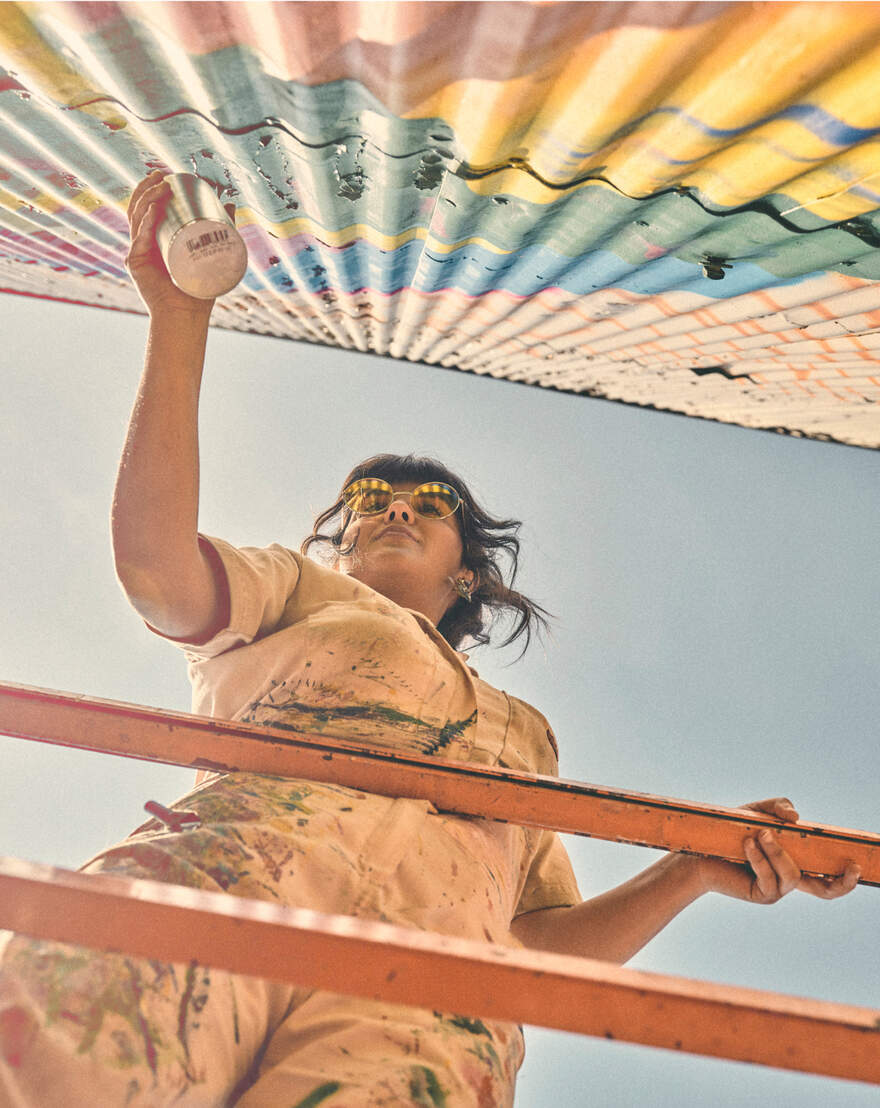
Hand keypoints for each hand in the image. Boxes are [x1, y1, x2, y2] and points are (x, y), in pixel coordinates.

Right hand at [125, 170, 214, 317]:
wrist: (185, 316)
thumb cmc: (198, 289)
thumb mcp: (211, 253)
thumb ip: (221, 228)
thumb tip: (230, 201)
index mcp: (154, 240)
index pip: (148, 208)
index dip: (153, 189)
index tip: (169, 176)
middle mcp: (142, 244)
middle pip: (138, 207)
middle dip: (147, 187)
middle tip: (163, 175)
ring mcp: (137, 253)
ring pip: (137, 217)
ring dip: (148, 197)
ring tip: (163, 185)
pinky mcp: (135, 264)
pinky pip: (139, 237)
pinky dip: (147, 221)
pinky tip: (154, 209)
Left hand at [697, 797, 860, 903]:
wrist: (699, 849)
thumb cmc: (730, 830)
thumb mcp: (756, 811)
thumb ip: (778, 806)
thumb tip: (797, 818)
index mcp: (794, 860)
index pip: (826, 871)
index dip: (845, 874)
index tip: (857, 862)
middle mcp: (790, 878)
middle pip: (826, 890)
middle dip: (842, 882)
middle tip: (850, 866)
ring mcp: (777, 889)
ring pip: (793, 875)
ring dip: (778, 852)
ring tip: (760, 833)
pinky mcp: (761, 893)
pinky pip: (769, 878)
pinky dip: (760, 857)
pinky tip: (747, 843)